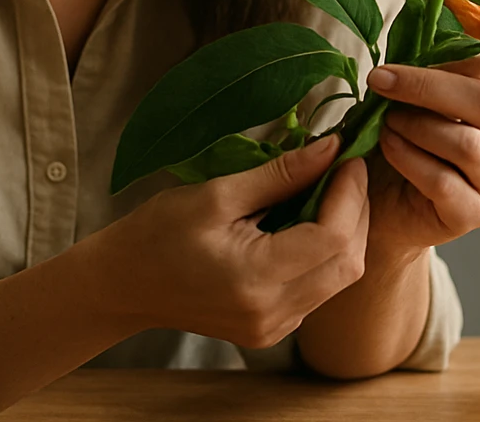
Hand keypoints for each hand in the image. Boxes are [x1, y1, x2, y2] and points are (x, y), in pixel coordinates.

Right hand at [107, 136, 369, 348]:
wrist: (123, 286)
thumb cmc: (158, 234)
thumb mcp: (217, 194)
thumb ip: (279, 175)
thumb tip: (330, 149)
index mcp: (256, 279)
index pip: (333, 238)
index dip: (350, 194)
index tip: (348, 156)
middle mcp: (273, 313)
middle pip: (348, 263)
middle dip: (356, 212)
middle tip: (345, 170)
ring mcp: (275, 328)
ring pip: (340, 279)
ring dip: (345, 232)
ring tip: (329, 190)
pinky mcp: (274, 330)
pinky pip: (319, 290)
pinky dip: (326, 254)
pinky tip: (310, 222)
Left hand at [364, 53, 479, 255]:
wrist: (380, 208)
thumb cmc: (395, 148)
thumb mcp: (403, 104)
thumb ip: (414, 77)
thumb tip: (405, 36)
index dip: (444, 62)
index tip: (394, 66)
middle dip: (428, 88)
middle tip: (382, 83)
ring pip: (469, 145)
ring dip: (418, 126)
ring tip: (385, 123)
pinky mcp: (474, 214)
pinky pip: (445, 182)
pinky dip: (409, 159)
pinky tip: (387, 148)